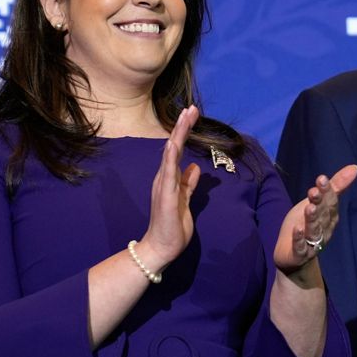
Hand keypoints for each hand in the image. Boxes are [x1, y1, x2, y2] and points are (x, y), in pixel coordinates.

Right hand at [137, 106, 201, 271]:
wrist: (161, 247)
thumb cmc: (173, 226)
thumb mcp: (185, 201)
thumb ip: (189, 184)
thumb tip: (195, 167)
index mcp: (170, 179)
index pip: (178, 151)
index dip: (184, 132)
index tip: (192, 115)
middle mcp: (164, 178)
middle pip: (174, 146)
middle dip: (182, 127)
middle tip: (191, 108)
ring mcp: (164, 185)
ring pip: (171, 154)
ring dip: (178, 135)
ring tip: (185, 117)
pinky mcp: (166, 195)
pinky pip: (168, 173)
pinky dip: (170, 157)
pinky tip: (173, 143)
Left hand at [274, 164, 356, 273]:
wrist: (293, 255)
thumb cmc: (306, 223)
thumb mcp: (318, 202)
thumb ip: (335, 186)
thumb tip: (355, 168)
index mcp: (329, 215)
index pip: (330, 201)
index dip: (326, 190)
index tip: (321, 179)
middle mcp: (324, 228)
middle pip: (322, 214)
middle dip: (319, 202)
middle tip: (313, 191)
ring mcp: (312, 242)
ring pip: (314, 229)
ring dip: (312, 219)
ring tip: (309, 208)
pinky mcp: (299, 253)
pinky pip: (300, 246)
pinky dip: (299, 239)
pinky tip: (297, 229)